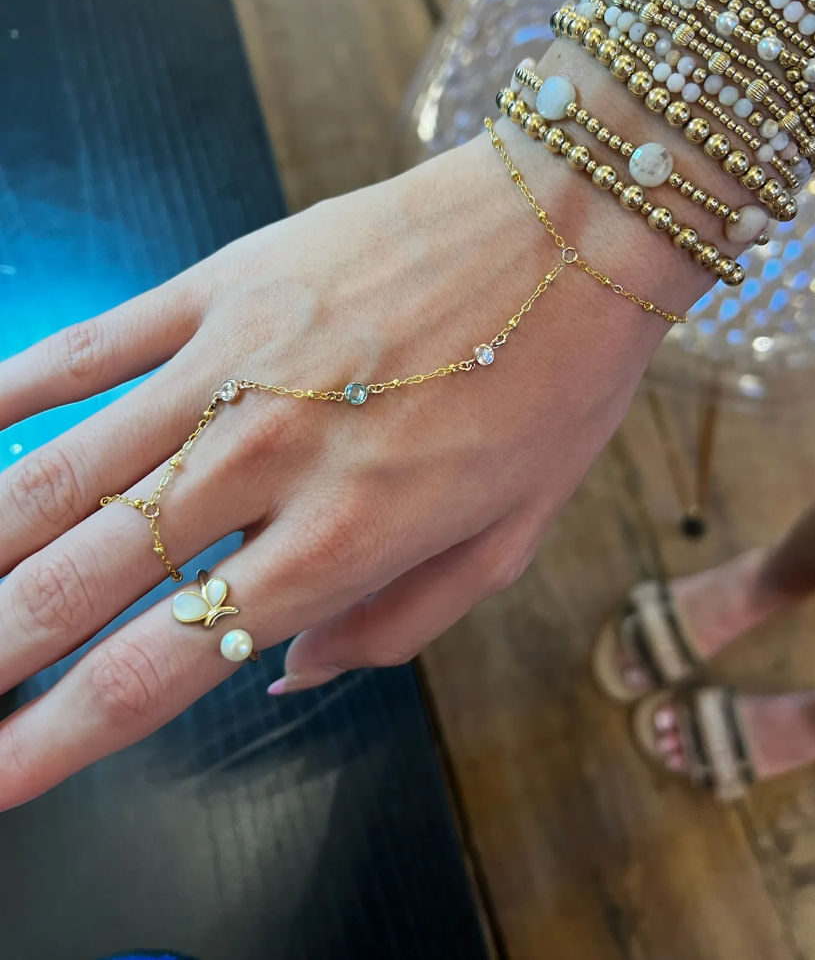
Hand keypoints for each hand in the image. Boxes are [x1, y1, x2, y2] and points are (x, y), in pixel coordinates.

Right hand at [0, 129, 672, 808]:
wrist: (571, 225)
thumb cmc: (555, 380)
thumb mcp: (514, 535)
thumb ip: (400, 622)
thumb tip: (289, 670)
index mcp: (347, 537)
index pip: (167, 662)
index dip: (63, 736)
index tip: (1, 776)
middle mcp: (270, 459)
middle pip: (86, 576)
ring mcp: (234, 364)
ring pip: (63, 470)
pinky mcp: (223, 285)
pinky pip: (93, 344)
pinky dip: (14, 390)